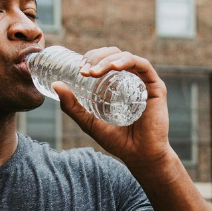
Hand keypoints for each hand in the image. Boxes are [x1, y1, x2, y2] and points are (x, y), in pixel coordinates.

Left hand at [52, 47, 176, 173]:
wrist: (139, 156)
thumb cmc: (117, 141)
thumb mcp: (89, 122)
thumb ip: (72, 106)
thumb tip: (56, 84)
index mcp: (117, 84)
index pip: (104, 60)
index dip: (91, 58)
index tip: (78, 70)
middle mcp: (130, 79)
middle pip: (113, 54)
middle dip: (96, 57)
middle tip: (84, 70)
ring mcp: (143, 82)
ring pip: (125, 57)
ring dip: (107, 60)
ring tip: (93, 72)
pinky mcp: (156, 86)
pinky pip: (142, 65)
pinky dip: (126, 62)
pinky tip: (113, 67)